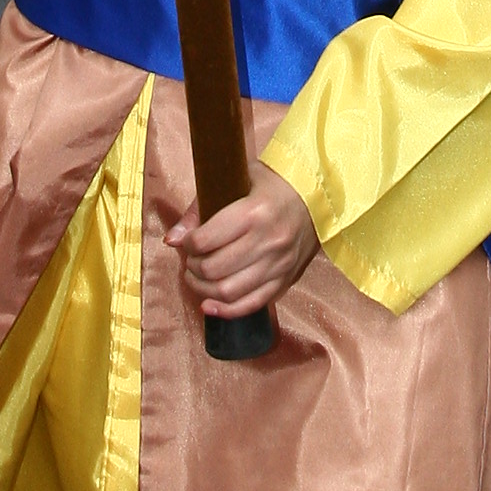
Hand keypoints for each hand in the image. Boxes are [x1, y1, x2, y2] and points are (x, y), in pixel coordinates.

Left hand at [171, 159, 319, 321]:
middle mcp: (268, 241)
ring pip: (228, 292)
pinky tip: (209, 304)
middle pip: (214, 269)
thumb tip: (171, 239)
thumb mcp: (238, 180)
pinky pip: (251, 305)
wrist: (318, 196)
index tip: (188, 240)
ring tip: (198, 278)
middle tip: (191, 259)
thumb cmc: (274, 184)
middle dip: (193, 267)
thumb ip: (200, 209)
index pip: (206, 240)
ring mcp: (279, 264)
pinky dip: (226, 310)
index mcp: (254, 212)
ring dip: (203, 289)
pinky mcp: (286, 280)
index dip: (188, 244)